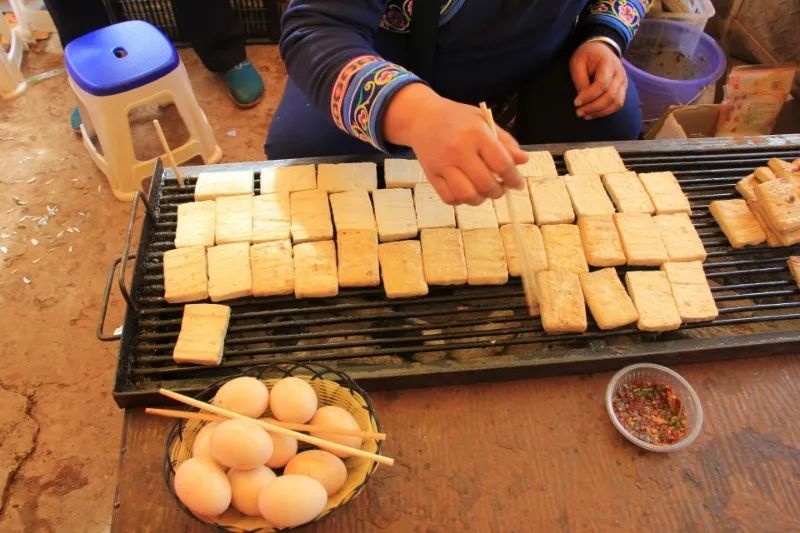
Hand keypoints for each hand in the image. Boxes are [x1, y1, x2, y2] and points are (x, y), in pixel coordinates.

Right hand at [383, 83, 527, 204]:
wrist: (422, 118)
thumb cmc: (458, 119)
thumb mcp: (484, 122)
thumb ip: (505, 142)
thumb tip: (522, 161)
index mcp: (476, 133)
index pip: (501, 164)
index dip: (514, 178)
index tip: (518, 184)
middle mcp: (458, 149)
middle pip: (485, 184)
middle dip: (498, 191)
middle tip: (501, 188)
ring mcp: (442, 164)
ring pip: (467, 195)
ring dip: (480, 199)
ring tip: (484, 192)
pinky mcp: (431, 175)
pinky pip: (449, 198)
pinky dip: (461, 200)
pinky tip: (466, 191)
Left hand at [569, 41, 627, 119]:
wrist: (601, 48)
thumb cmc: (587, 55)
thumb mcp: (578, 62)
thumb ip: (580, 80)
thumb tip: (582, 99)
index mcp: (608, 63)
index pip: (602, 84)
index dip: (589, 96)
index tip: (576, 103)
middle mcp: (619, 73)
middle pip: (610, 96)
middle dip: (593, 107)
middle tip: (578, 112)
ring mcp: (623, 82)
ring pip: (616, 103)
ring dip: (600, 112)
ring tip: (585, 115)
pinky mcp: (622, 89)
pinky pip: (617, 105)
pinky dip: (605, 112)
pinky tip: (593, 113)